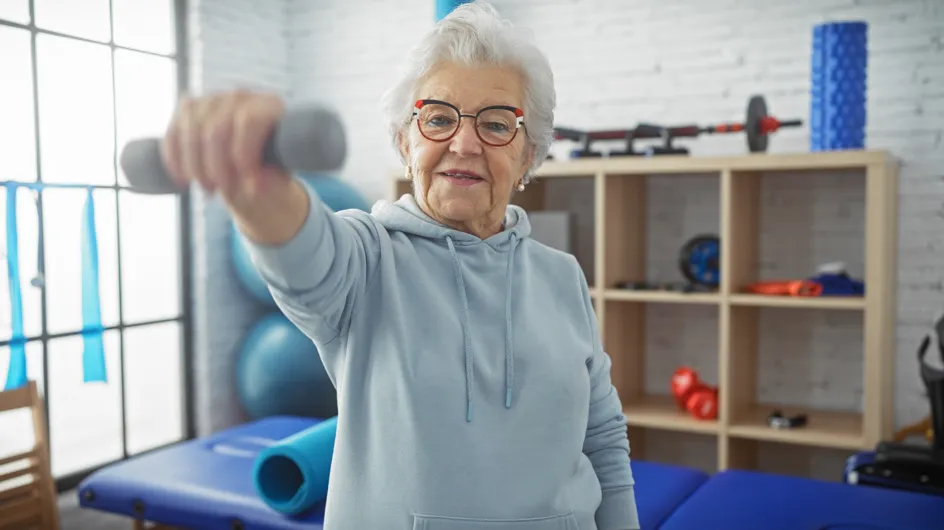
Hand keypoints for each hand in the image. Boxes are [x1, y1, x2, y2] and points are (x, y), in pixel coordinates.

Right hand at [160, 90, 290, 210]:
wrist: (252, 173)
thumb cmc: (270, 175)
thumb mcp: (277, 177)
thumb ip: (268, 176)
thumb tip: (255, 181)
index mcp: (270, 106)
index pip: (248, 122)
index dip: (244, 156)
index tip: (249, 186)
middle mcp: (241, 96)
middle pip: (216, 130)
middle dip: (216, 168)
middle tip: (223, 191)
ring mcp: (212, 100)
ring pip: (191, 132)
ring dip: (195, 166)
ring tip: (208, 189)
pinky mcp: (188, 110)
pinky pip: (173, 133)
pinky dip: (175, 158)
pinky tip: (183, 179)